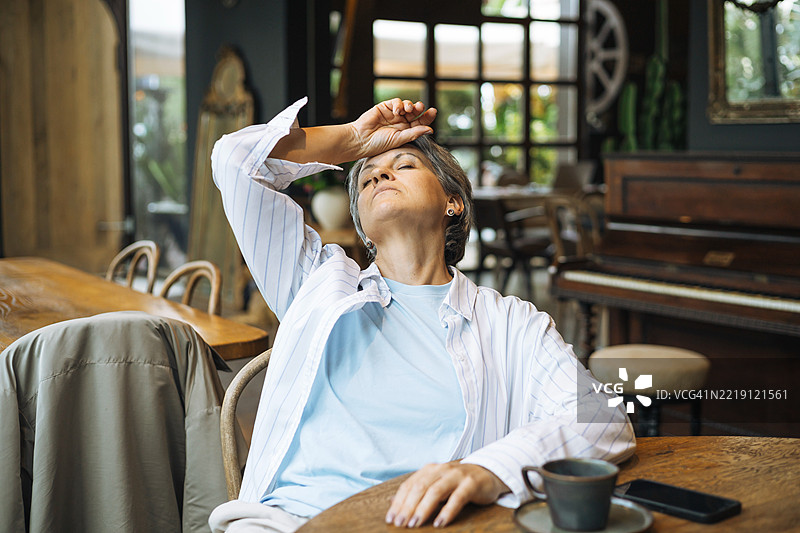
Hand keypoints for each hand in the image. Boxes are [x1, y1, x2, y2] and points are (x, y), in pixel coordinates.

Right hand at [349, 98, 436, 159]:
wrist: (361, 140)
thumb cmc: (379, 144)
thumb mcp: (400, 139)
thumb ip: (414, 133)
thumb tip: (430, 129)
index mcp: (406, 132)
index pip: (420, 123)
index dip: (427, 117)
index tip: (433, 112)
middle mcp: (401, 122)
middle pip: (415, 112)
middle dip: (420, 108)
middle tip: (421, 107)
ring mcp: (393, 114)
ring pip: (407, 105)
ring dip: (409, 105)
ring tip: (407, 109)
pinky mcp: (385, 107)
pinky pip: (396, 102)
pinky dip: (399, 104)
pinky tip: (396, 110)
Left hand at [385, 462, 509, 527]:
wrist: (489, 473)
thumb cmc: (458, 482)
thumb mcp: (436, 483)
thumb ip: (416, 491)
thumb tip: (391, 502)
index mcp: (430, 470)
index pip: (409, 485)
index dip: (398, 502)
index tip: (391, 519)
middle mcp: (441, 470)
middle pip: (420, 487)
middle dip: (407, 507)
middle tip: (400, 524)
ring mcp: (457, 475)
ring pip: (436, 491)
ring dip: (423, 509)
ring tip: (415, 524)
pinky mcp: (471, 484)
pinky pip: (457, 498)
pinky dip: (447, 511)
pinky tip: (439, 523)